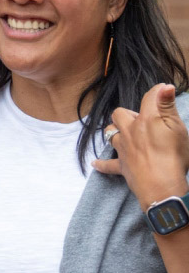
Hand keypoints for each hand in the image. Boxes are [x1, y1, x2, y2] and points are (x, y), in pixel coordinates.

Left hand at [93, 83, 188, 207]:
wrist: (161, 185)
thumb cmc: (173, 156)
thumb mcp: (177, 127)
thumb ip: (167, 105)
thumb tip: (164, 86)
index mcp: (146, 120)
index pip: (148, 99)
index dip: (157, 92)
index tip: (163, 90)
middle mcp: (130, 132)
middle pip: (120, 115)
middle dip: (128, 113)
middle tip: (140, 118)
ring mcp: (124, 149)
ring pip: (111, 134)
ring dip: (114, 131)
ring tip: (121, 132)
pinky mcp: (122, 166)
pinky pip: (108, 164)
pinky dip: (101, 164)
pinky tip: (94, 163)